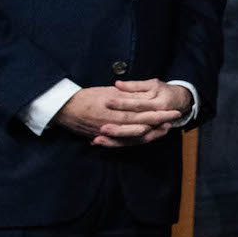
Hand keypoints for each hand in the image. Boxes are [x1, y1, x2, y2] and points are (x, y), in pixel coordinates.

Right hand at [50, 81, 185, 146]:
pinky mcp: (104, 139)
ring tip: (164, 129)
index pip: (144, 114)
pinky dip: (136, 141)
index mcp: (116, 111)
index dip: (160, 114)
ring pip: (135, 138)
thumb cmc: (86, 97)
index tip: (174, 110)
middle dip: (160, 125)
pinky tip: (147, 136)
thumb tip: (144, 96)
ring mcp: (110, 134)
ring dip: (151, 134)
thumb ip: (126, 96)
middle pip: (143, 127)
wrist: (64, 109)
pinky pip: (123, 143)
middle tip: (174, 121)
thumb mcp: (108, 93)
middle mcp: (114, 124)